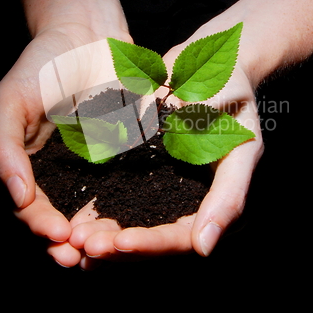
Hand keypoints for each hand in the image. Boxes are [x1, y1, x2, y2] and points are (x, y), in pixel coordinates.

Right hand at [0, 22, 131, 263]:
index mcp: (32, 162)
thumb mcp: (11, 100)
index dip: (40, 223)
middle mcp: (63, 169)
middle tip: (80, 257)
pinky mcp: (126, 150)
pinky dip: (131, 202)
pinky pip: (129, 181)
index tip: (57, 236)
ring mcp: (95, 162)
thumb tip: (17, 195)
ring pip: (97, 206)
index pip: (31, 205)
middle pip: (63, 215)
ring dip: (100, 231)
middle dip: (69, 240)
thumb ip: (7, 147)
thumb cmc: (43, 63)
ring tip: (106, 249)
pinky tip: (137, 218)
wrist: (87, 34)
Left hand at [67, 19, 263, 263]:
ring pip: (134, 226)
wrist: (211, 63)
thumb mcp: (239, 142)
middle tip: (83, 246)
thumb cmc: (233, 95)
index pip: (184, 237)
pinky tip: (74, 221)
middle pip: (154, 241)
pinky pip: (122, 200)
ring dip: (104, 236)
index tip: (119, 243)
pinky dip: (100, 212)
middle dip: (118, 247)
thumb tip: (204, 248)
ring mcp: (167, 190)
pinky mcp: (146, 174)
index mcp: (219, 203)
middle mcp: (192, 204)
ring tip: (73, 240)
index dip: (152, 245)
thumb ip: (228, 194)